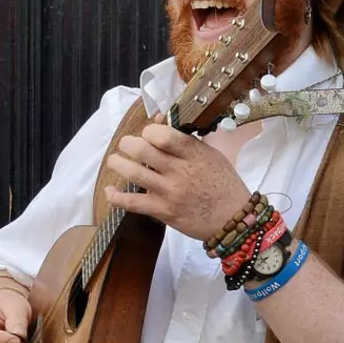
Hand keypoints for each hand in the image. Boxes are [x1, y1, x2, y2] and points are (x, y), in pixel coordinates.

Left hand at [103, 121, 250, 240]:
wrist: (233, 219)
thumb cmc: (224, 184)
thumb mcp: (211, 155)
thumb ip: (187, 141)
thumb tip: (161, 123)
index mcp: (194, 154)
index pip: (163, 135)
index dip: (149, 130)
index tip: (149, 134)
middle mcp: (180, 171)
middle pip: (143, 150)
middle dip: (128, 144)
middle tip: (127, 145)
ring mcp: (170, 192)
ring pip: (134, 173)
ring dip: (118, 164)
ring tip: (115, 161)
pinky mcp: (163, 211)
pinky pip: (132, 203)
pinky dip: (116, 196)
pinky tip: (110, 190)